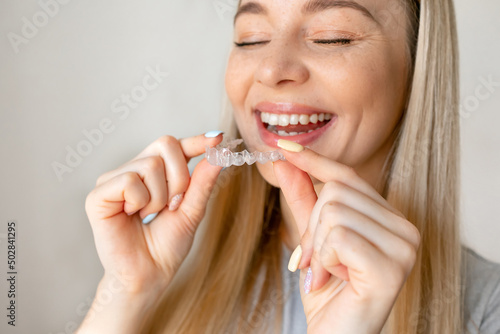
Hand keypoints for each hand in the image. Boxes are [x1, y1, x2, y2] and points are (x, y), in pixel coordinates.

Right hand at [85, 133, 222, 296]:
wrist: (149, 275)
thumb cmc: (167, 246)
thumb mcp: (192, 210)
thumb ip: (203, 181)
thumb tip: (220, 151)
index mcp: (155, 173)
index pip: (176, 145)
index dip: (196, 140)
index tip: (217, 138)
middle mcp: (133, 170)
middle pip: (165, 144)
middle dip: (179, 178)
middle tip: (173, 205)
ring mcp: (113, 180)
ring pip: (150, 164)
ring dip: (160, 197)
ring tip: (149, 215)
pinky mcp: (98, 194)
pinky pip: (129, 180)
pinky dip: (139, 201)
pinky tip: (131, 216)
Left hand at [273, 145, 419, 332]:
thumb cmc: (326, 291)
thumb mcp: (312, 239)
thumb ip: (303, 199)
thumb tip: (286, 161)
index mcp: (389, 219)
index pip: (347, 176)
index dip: (313, 160)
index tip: (283, 146)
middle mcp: (404, 228)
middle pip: (335, 191)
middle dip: (311, 226)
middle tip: (312, 260)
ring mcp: (404, 247)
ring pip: (334, 212)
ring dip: (316, 246)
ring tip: (325, 272)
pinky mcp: (393, 267)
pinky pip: (338, 237)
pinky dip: (323, 259)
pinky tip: (334, 280)